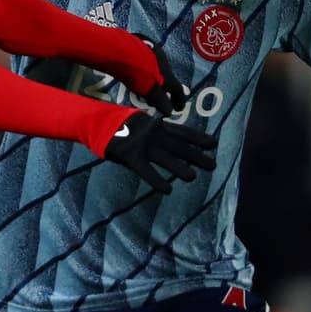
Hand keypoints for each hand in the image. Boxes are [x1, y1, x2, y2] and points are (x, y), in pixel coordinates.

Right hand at [102, 112, 216, 193]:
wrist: (97, 121)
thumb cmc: (120, 125)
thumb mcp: (141, 124)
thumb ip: (155, 133)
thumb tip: (170, 141)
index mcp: (157, 125)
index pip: (182, 132)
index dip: (198, 138)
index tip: (213, 144)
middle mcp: (154, 134)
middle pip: (180, 146)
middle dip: (197, 156)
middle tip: (213, 165)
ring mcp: (143, 145)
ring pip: (166, 158)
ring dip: (180, 168)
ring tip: (193, 178)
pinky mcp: (131, 156)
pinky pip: (146, 171)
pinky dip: (157, 181)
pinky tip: (167, 190)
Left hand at [136, 35, 186, 113]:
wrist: (121, 50)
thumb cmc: (137, 73)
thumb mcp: (149, 91)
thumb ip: (160, 101)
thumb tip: (169, 110)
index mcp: (167, 73)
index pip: (177, 88)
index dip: (178, 100)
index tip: (178, 108)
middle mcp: (163, 59)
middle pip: (166, 75)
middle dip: (165, 86)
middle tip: (161, 95)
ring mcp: (152, 49)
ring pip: (156, 64)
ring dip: (153, 74)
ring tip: (146, 82)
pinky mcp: (140, 41)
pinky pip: (145, 55)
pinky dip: (143, 64)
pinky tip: (135, 67)